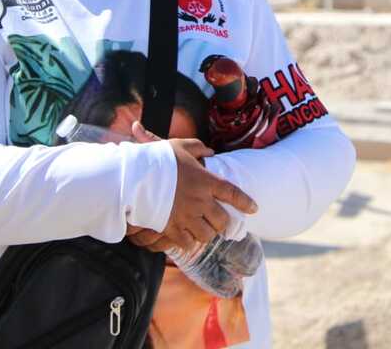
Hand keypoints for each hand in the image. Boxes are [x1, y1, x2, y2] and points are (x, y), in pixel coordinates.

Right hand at [131, 121, 257, 251]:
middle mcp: (200, 201)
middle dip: (224, 223)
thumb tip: (210, 151)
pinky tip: (186, 236)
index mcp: (206, 181)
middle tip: (221, 223)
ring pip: (207, 235)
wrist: (136, 178)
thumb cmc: (159, 160)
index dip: (245, 202)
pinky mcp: (172, 229)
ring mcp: (187, 217)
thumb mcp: (180, 146)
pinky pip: (188, 243)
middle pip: (222, 220)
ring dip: (207, 233)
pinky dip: (189, 242)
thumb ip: (198, 148)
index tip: (254, 208)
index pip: (233, 193)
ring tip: (203, 229)